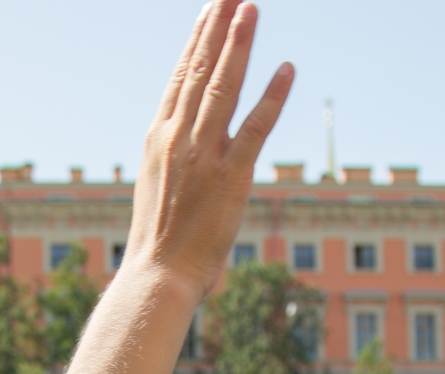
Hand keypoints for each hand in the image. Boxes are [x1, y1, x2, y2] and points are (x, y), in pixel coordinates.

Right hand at [124, 1, 293, 297]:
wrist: (157, 276)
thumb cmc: (158, 242)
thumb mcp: (158, 186)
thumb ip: (174, 156)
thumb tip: (184, 140)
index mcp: (160, 137)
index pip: (182, 76)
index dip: (199, 39)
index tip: (211, 9)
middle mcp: (179, 138)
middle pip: (202, 70)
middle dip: (218, 27)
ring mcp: (205, 155)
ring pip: (224, 88)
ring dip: (240, 45)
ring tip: (251, 9)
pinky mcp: (232, 176)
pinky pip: (255, 128)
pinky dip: (272, 96)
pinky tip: (287, 68)